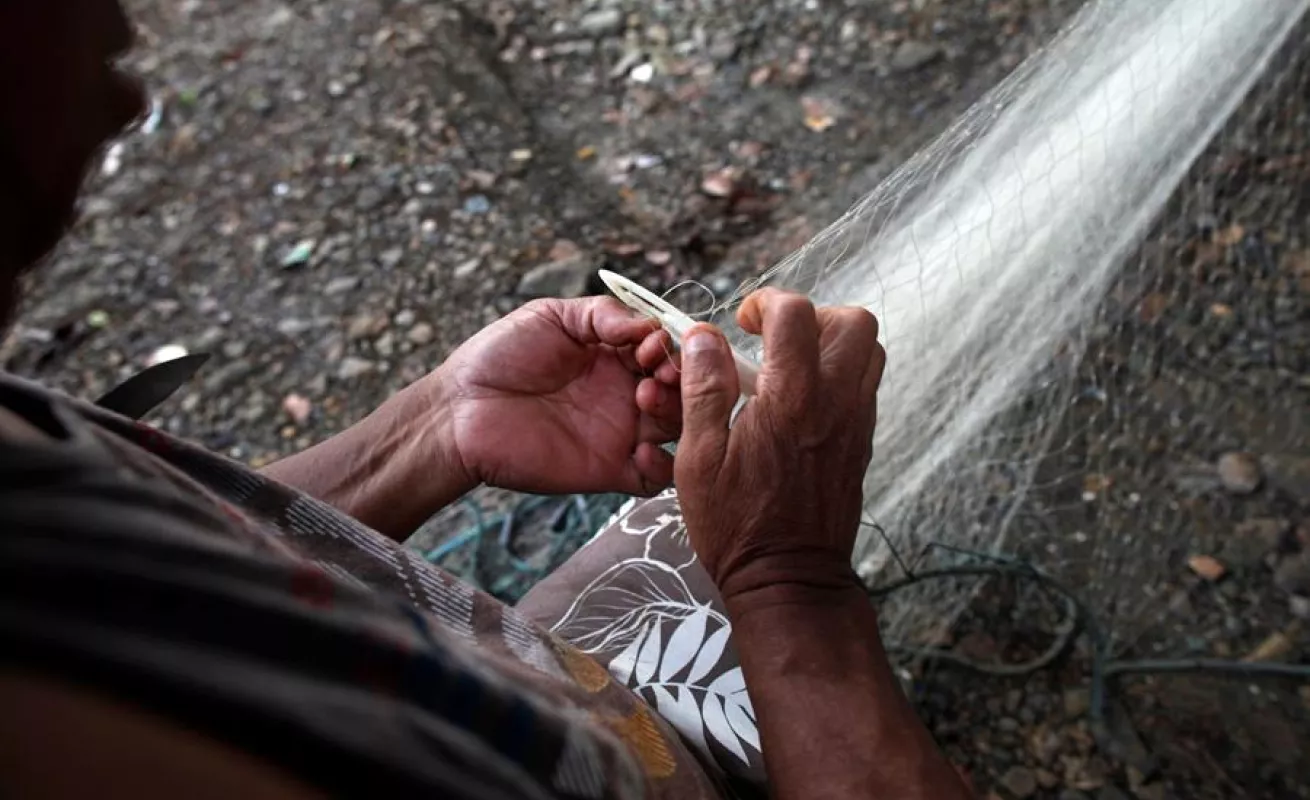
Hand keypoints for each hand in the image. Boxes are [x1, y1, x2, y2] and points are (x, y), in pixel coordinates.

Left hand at [439, 297, 682, 496]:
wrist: (458, 411)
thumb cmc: (497, 358)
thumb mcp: (550, 317)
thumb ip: (602, 315)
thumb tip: (650, 325)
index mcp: (615, 355)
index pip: (667, 350)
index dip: (671, 346)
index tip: (654, 344)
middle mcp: (625, 393)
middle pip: (682, 390)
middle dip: (682, 379)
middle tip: (658, 374)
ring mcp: (620, 433)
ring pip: (677, 430)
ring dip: (675, 414)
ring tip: (644, 400)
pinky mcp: (608, 471)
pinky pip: (655, 479)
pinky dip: (663, 467)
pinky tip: (639, 450)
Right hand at [672, 288, 884, 602]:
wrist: (789, 579)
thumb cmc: (736, 525)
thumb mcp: (699, 458)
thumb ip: (703, 389)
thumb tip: (701, 336)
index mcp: (791, 400)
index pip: (796, 314)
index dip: (766, 302)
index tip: (742, 322)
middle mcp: (835, 403)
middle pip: (855, 321)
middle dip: (812, 314)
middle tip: (774, 339)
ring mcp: (856, 422)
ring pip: (869, 351)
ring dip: (831, 342)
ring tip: (789, 365)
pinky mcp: (862, 443)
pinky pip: (865, 386)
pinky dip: (838, 374)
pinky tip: (800, 400)